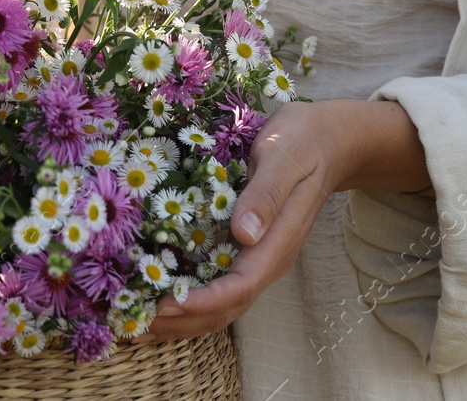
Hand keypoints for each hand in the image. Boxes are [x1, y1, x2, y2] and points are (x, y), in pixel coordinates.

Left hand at [136, 98, 427, 342]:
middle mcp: (269, 257)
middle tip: (137, 327)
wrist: (329, 139)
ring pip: (223, 301)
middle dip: (185, 321)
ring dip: (185, 319)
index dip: (203, 301)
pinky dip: (191, 298)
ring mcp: (260, 255)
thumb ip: (265, 194)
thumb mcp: (283, 156)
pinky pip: (220, 283)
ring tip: (141, 326)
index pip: (240, 286)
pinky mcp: (250, 247)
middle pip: (228, 306)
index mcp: (278, 241)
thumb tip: (244, 235)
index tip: (167, 305)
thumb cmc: (303, 141)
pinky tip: (163, 296)